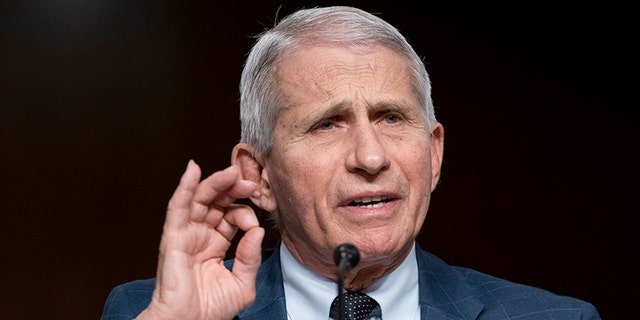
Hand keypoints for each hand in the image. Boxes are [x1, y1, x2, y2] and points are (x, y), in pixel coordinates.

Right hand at [137, 160, 263, 319]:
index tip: (254, 224)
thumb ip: (251, 257)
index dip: (245, 214)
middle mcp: (200, 236)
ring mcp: (186, 234)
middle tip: (248, 181)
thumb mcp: (243, 283)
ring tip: (231, 171)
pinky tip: (193, 170)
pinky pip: (177, 207)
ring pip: (199, 199)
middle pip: (216, 202)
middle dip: (233, 188)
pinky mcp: (173, 237)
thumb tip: (257, 231)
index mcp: (216, 245)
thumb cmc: (210, 310)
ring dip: (215, 182)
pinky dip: (184, 187)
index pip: (231, 217)